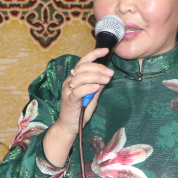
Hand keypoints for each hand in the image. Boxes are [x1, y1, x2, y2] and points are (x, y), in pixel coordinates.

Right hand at [43, 48, 113, 166]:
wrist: (69, 126)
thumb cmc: (80, 111)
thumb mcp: (92, 96)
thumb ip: (97, 86)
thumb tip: (107, 76)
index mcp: (74, 78)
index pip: (83, 61)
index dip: (94, 54)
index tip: (106, 51)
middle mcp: (69, 81)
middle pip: (83, 67)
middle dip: (99, 68)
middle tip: (110, 73)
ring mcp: (68, 90)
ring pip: (80, 77)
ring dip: (96, 77)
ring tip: (107, 80)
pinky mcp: (69, 100)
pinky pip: (78, 90)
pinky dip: (88, 87)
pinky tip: (96, 87)